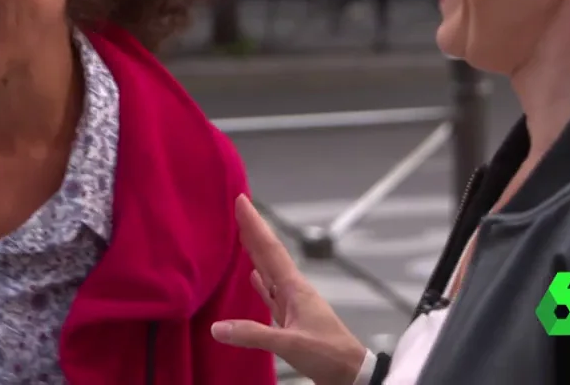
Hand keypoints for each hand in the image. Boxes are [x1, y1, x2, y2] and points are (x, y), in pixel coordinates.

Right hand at [211, 195, 368, 384]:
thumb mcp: (290, 344)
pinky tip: (254, 276)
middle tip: (239, 208)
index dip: (254, 225)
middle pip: (269, 254)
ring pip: (270, 270)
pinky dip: (261, 282)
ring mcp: (294, 304)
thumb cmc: (328, 354)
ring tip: (242, 235)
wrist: (351, 373)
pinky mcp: (292, 319)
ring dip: (256, 252)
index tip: (242, 201)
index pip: (270, 249)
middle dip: (253, 231)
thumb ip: (253, 334)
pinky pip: (271, 293)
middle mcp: (294, 290)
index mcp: (295, 288)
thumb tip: (217, 327)